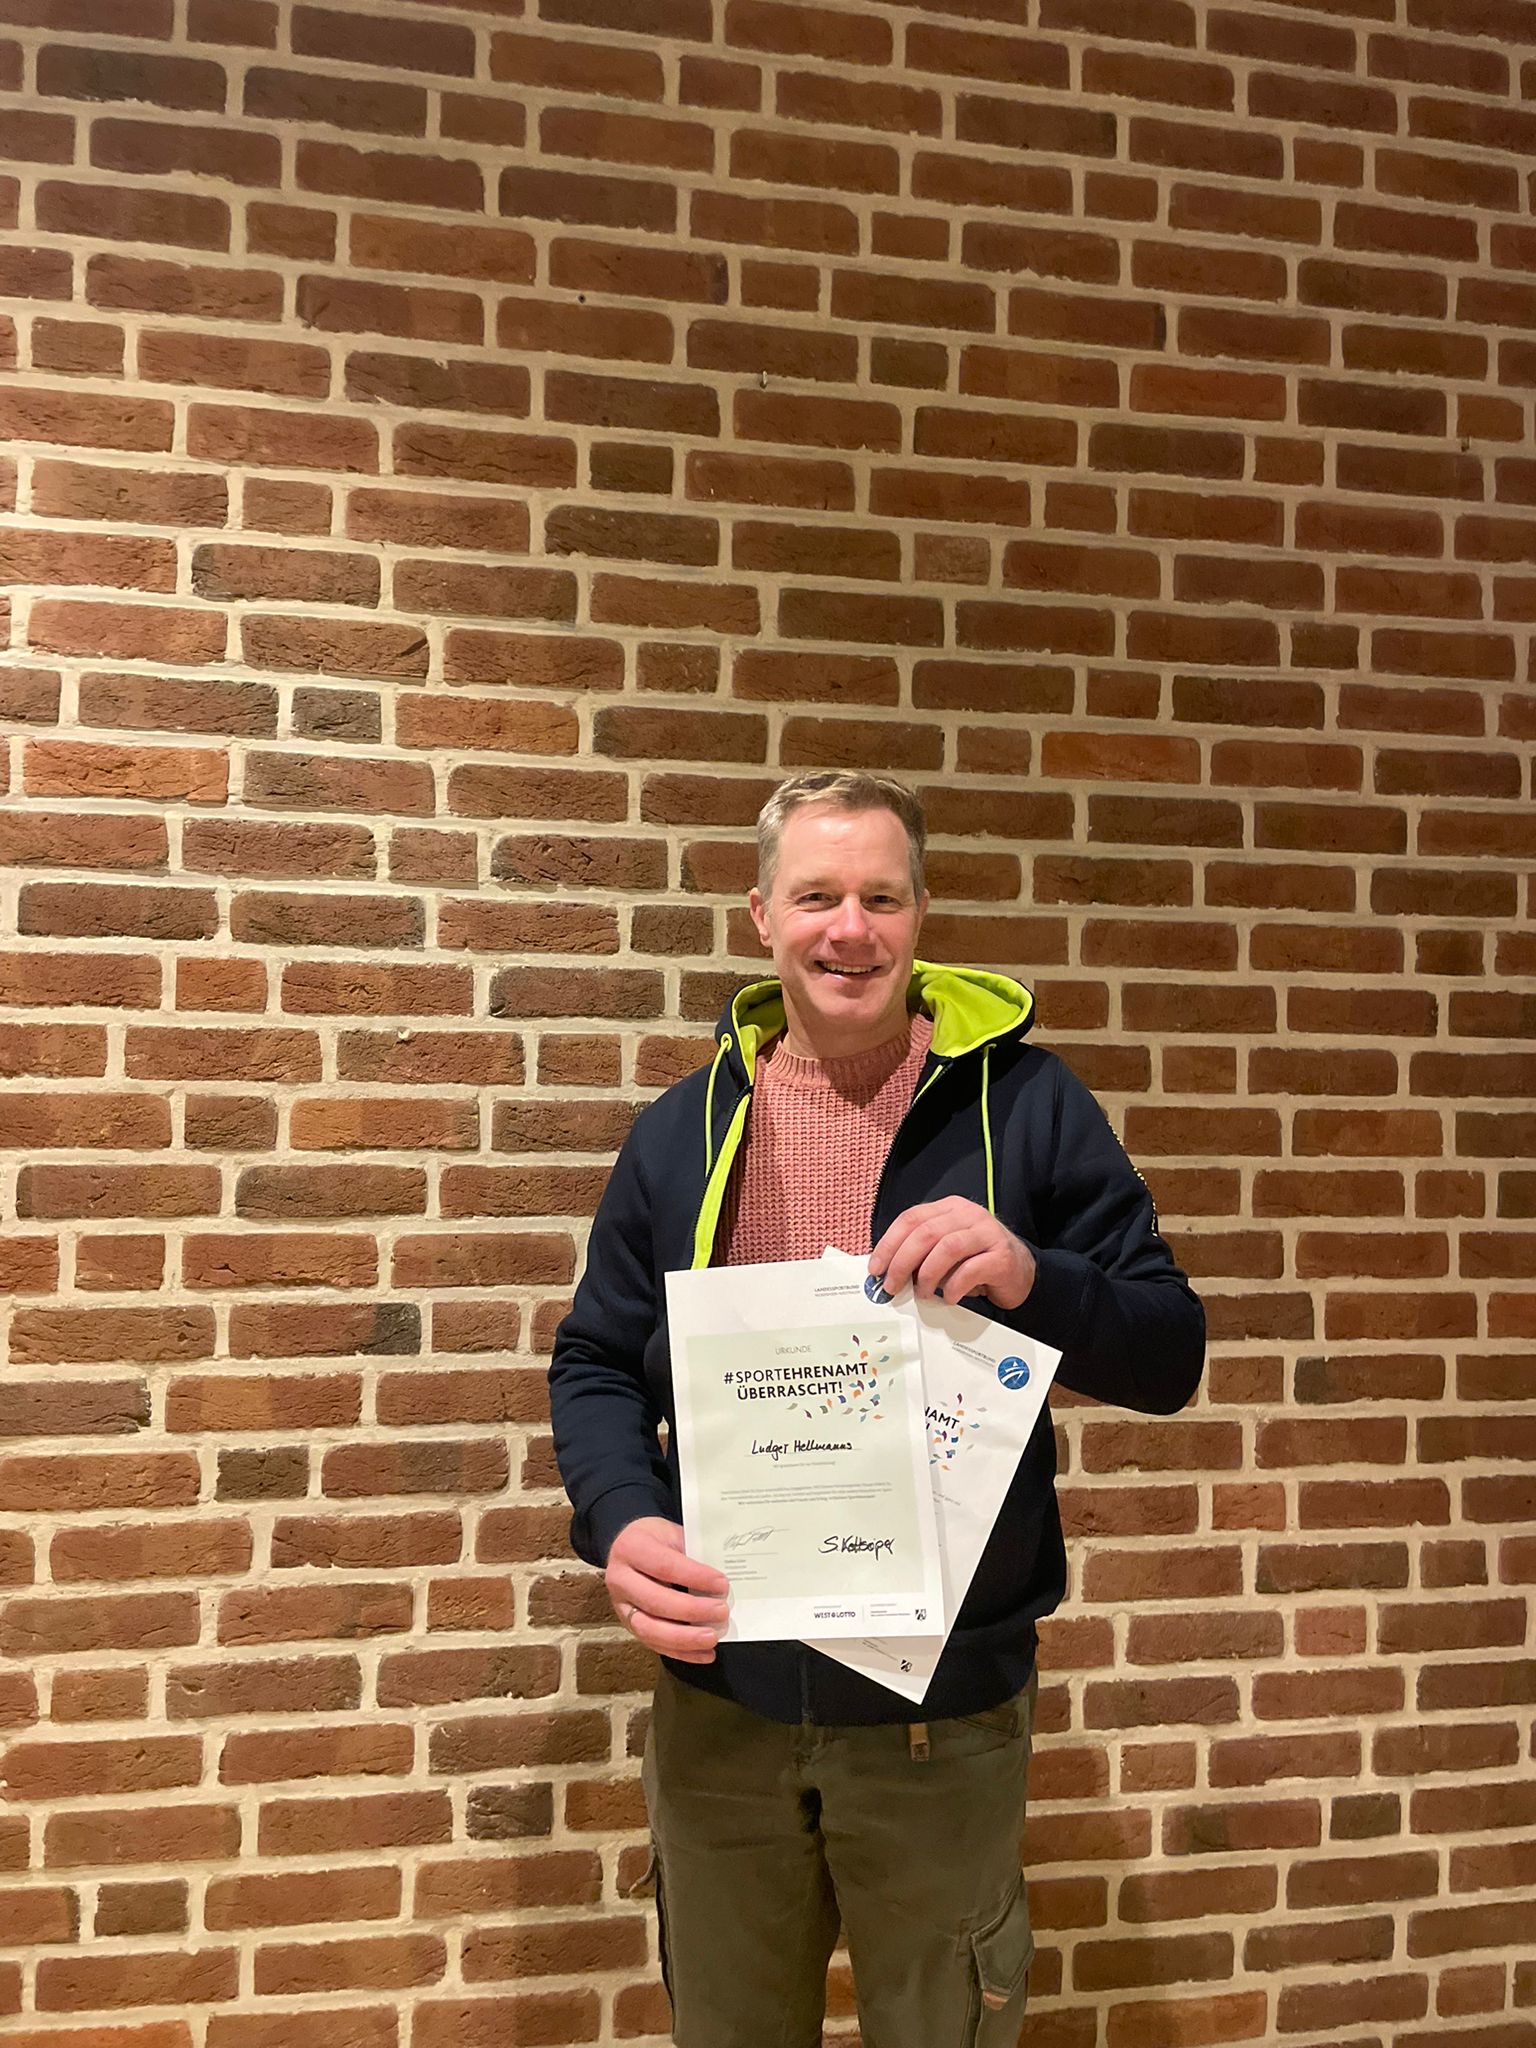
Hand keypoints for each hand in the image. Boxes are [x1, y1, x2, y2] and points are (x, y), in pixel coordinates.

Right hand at [605, 1516, 730, 1665]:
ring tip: (712, 1638)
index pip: (664, 1566)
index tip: (722, 1584)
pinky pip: (654, 1645)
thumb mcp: (671, 1533)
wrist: (628, 1549)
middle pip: (655, 1602)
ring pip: (649, 1630)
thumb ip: (692, 1553)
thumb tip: (722, 1580)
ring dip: (684, 1638)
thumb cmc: (655, 1540)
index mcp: (631, 1548)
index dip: (694, 1577)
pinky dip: (681, 1653)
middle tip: (721, 1612)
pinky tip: (704, 1654)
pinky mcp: (628, 1626)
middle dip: (692, 1611)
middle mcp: (620, 1579)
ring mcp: (621, 1607)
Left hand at [870, 1198, 1036, 1310]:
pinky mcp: (1002, 1256)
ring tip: (921, 1293)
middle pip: (925, 1232)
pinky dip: (954, 1286)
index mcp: (949, 1208)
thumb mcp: (945, 1252)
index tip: (876, 1268)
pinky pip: (971, 1270)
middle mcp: (969, 1215)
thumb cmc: (976, 1262)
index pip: (911, 1218)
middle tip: (892, 1286)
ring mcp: (988, 1233)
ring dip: (927, 1274)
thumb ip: (921, 1254)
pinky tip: (949, 1298)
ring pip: (947, 1247)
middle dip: (902, 1261)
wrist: (1021, 1273)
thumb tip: (887, 1272)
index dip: (889, 1243)